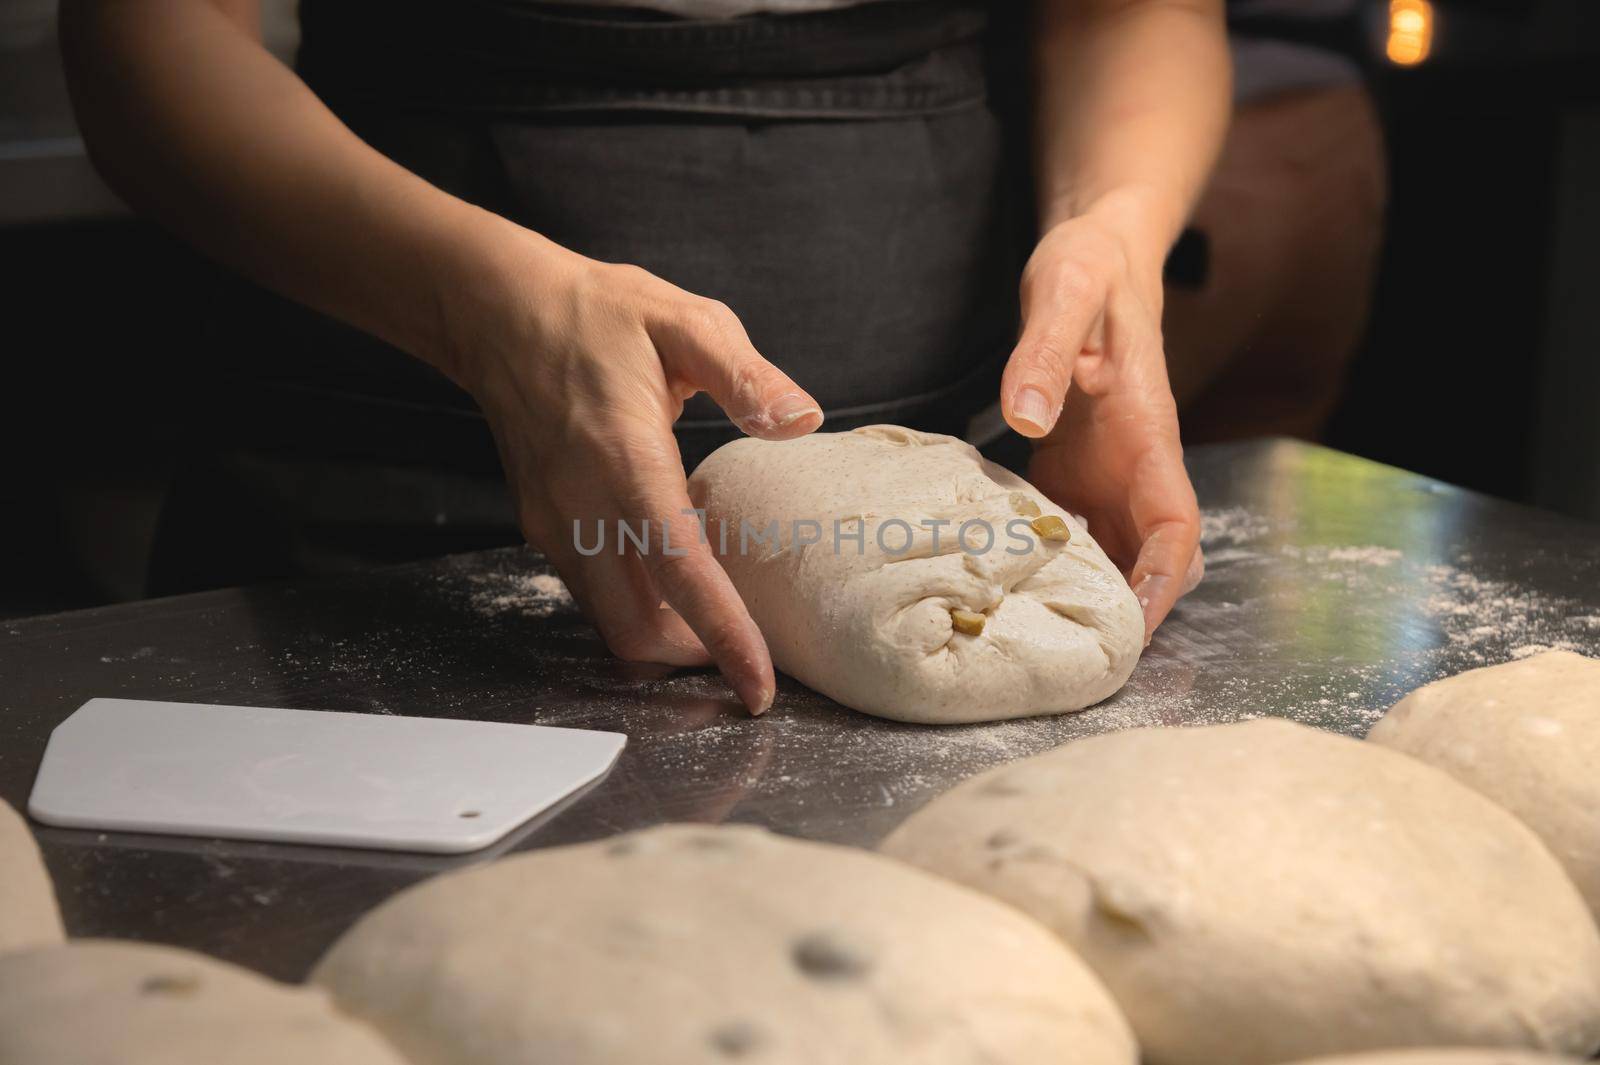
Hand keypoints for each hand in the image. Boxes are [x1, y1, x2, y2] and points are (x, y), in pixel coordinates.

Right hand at [449, 232, 822, 713]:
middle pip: (637, 628)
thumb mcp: (684, 321)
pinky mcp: (544, 528)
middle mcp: (580, 507)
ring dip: (668, 639)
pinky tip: (680, 579)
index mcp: (624, 460)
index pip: (679, 571)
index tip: (759, 688)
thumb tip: (803, 420)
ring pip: (611, 621)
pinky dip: (641, 607)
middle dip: (697, 659)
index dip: (723, 636)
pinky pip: (596, 594)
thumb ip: (746, 375)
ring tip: (725, 625)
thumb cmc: (597, 313)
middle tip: (756, 655)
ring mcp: (554, 524)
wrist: (498, 312)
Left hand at [1000, 195, 1202, 640]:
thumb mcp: (1064, 294)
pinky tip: (1002, 583)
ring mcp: (1106, 471)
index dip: (1162, 583)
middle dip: (1127, 611)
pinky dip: (1051, 563)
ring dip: (1088, 595)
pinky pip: (1074, 530)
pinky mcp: (1074, 467)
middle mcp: (1134, 464)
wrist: (1096, 253)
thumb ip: (1042, 354)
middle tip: (1071, 661)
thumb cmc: (1087, 268)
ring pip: (1114, 553)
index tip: (1133, 631)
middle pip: (1151, 559)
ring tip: (1032, 640)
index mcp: (1148, 432)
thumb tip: (1025, 418)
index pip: (1175, 527)